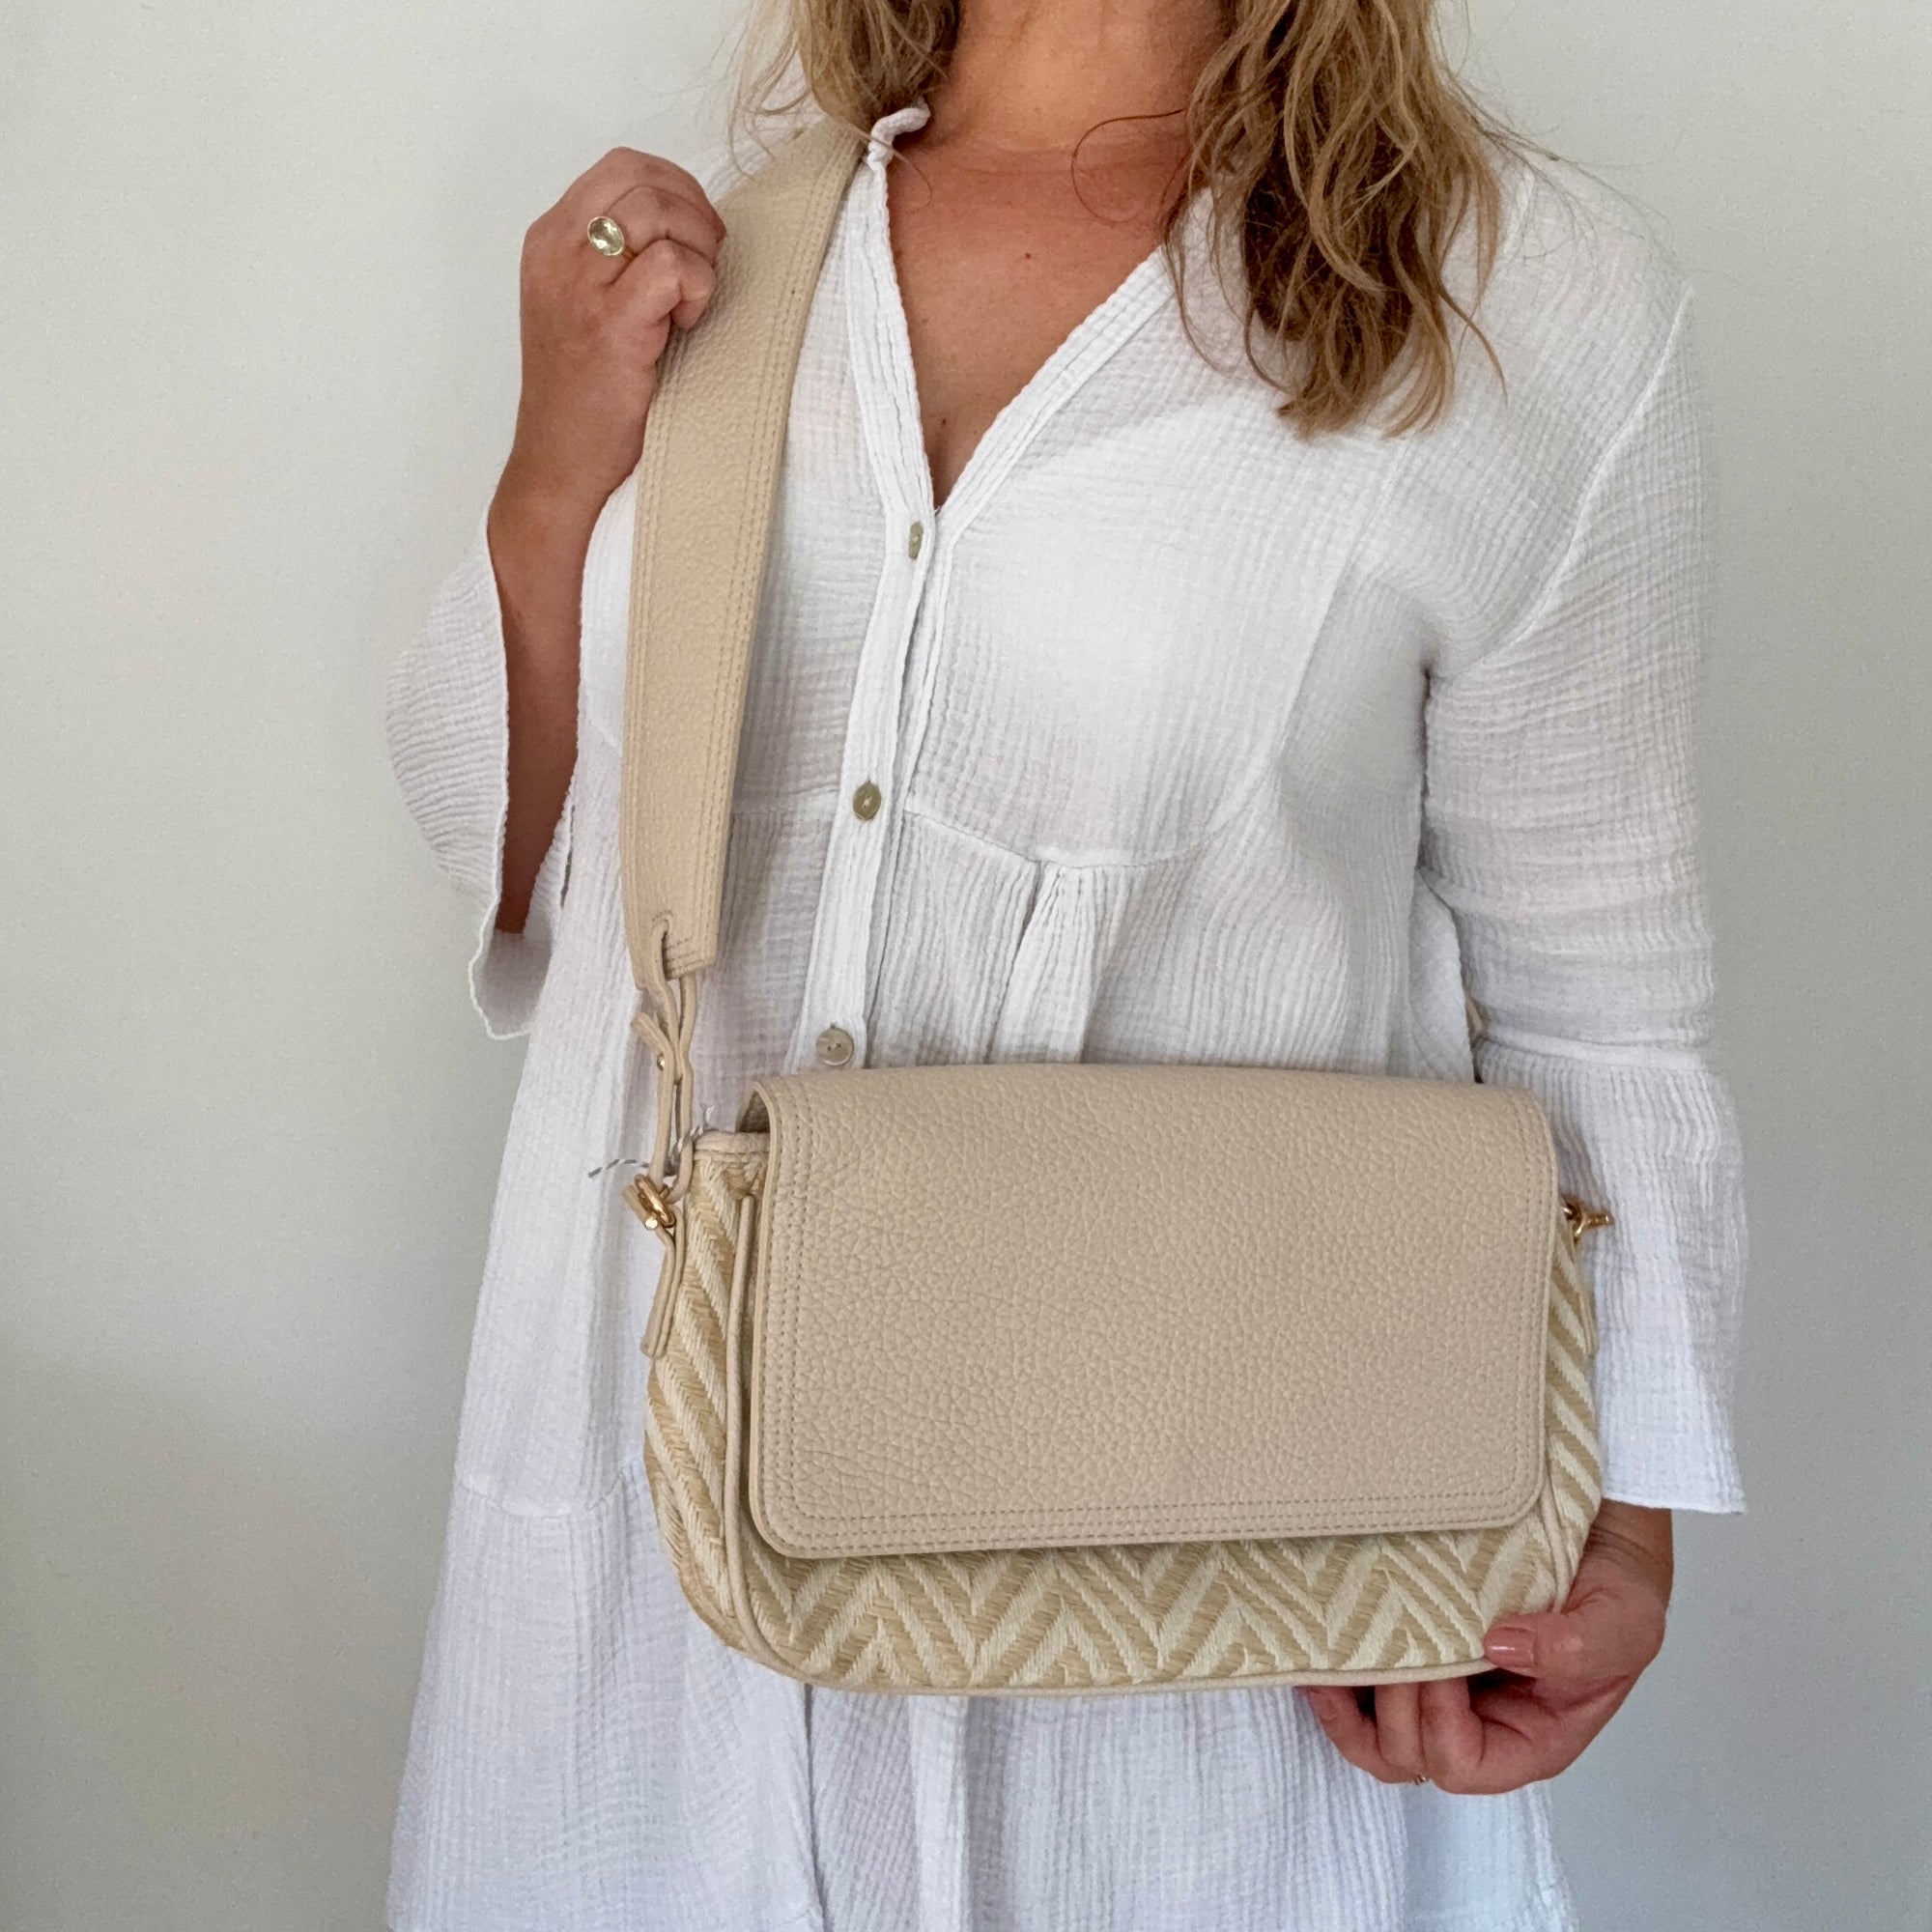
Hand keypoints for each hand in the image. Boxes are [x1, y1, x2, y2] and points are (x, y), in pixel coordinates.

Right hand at [495, 147, 726, 535]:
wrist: (562, 467)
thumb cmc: (587, 397)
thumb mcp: (588, 307)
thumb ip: (619, 258)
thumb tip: (690, 223)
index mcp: (549, 240)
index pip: (622, 166)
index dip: (677, 189)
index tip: (699, 238)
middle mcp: (556, 253)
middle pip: (642, 178)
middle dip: (695, 216)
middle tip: (707, 269)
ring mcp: (578, 286)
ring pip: (657, 211)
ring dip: (698, 251)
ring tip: (692, 303)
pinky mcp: (609, 324)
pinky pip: (673, 266)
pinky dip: (698, 289)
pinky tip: (686, 327)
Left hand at [1300, 1501, 1672, 1793]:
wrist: (1593, 1538)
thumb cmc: (1614, 1592)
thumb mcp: (1622, 1621)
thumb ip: (1575, 1644)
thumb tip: (1500, 1646)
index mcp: (1528, 1739)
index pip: (1463, 1763)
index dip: (1438, 1722)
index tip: (1439, 1663)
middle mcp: (1478, 1726)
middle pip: (1406, 1757)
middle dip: (1389, 1708)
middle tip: (1390, 1644)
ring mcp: (1441, 1695)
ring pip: (1373, 1734)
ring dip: (1347, 1701)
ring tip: (1334, 1652)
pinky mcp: (1413, 1656)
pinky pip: (1360, 1691)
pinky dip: (1336, 1675)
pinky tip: (1326, 1641)